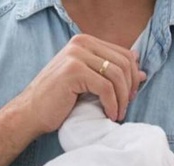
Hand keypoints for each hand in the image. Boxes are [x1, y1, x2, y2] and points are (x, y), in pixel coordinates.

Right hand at [16, 34, 146, 134]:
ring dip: (122, 98)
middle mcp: (80, 43)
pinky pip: (106, 88)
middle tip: (126, 106)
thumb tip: (142, 72)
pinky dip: (112, 104)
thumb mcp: (89, 82)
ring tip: (118, 113)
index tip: (131, 95)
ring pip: (116, 75)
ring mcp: (76, 55)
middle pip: (123, 63)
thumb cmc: (59, 100)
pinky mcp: (73, 71)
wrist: (31, 113)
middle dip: (130, 88)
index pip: (124, 54)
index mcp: (85, 41)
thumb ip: (111, 73)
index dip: (133, 76)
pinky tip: (110, 115)